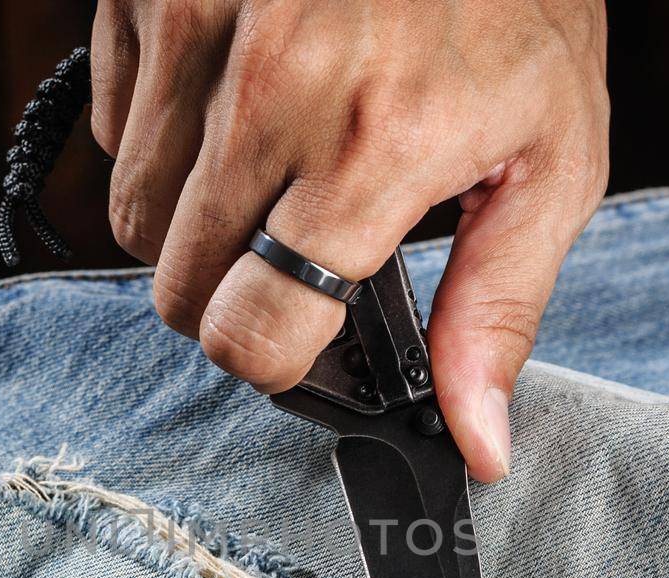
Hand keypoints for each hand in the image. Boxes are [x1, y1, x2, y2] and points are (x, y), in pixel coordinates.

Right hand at [91, 0, 608, 479]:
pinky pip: (116, 124)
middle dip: (231, 296)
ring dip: (194, 222)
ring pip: (133, 216)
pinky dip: (166, 135)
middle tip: (293, 250)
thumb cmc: (518, 2)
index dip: (276, 362)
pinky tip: (239, 98)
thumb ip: (499, 308)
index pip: (252, 334)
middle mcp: (272, 92)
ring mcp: (199, 30)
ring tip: (274, 165)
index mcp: (375, 149)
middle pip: (177, 290)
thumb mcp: (551, 156)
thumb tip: (475, 442)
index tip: (302, 341)